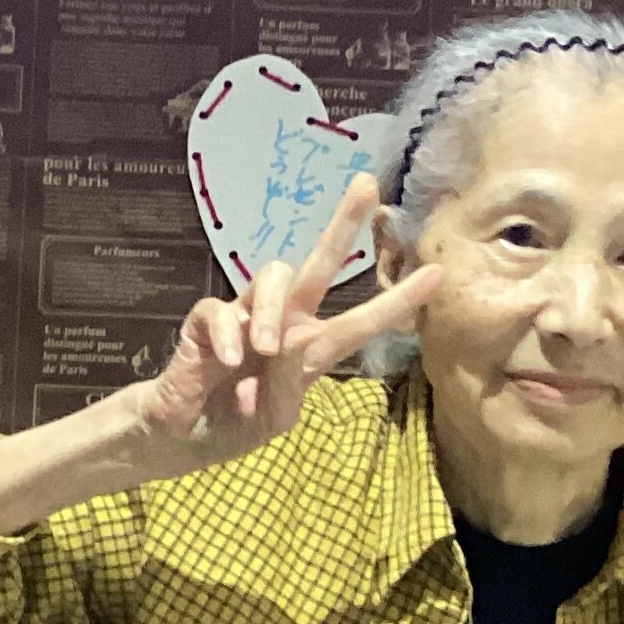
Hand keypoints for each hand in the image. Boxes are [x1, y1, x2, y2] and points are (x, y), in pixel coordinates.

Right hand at [118, 174, 435, 477]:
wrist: (186, 438)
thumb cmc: (238, 423)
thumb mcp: (274, 416)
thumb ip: (288, 381)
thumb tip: (294, 339)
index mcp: (311, 347)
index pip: (360, 320)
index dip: (397, 300)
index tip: (437, 274)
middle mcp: (284, 322)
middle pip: (319, 264)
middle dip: (343, 224)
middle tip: (368, 185)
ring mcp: (245, 316)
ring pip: (272, 276)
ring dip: (272, 311)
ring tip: (265, 349)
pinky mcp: (208, 321)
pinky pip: (221, 309)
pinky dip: (230, 333)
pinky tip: (231, 359)